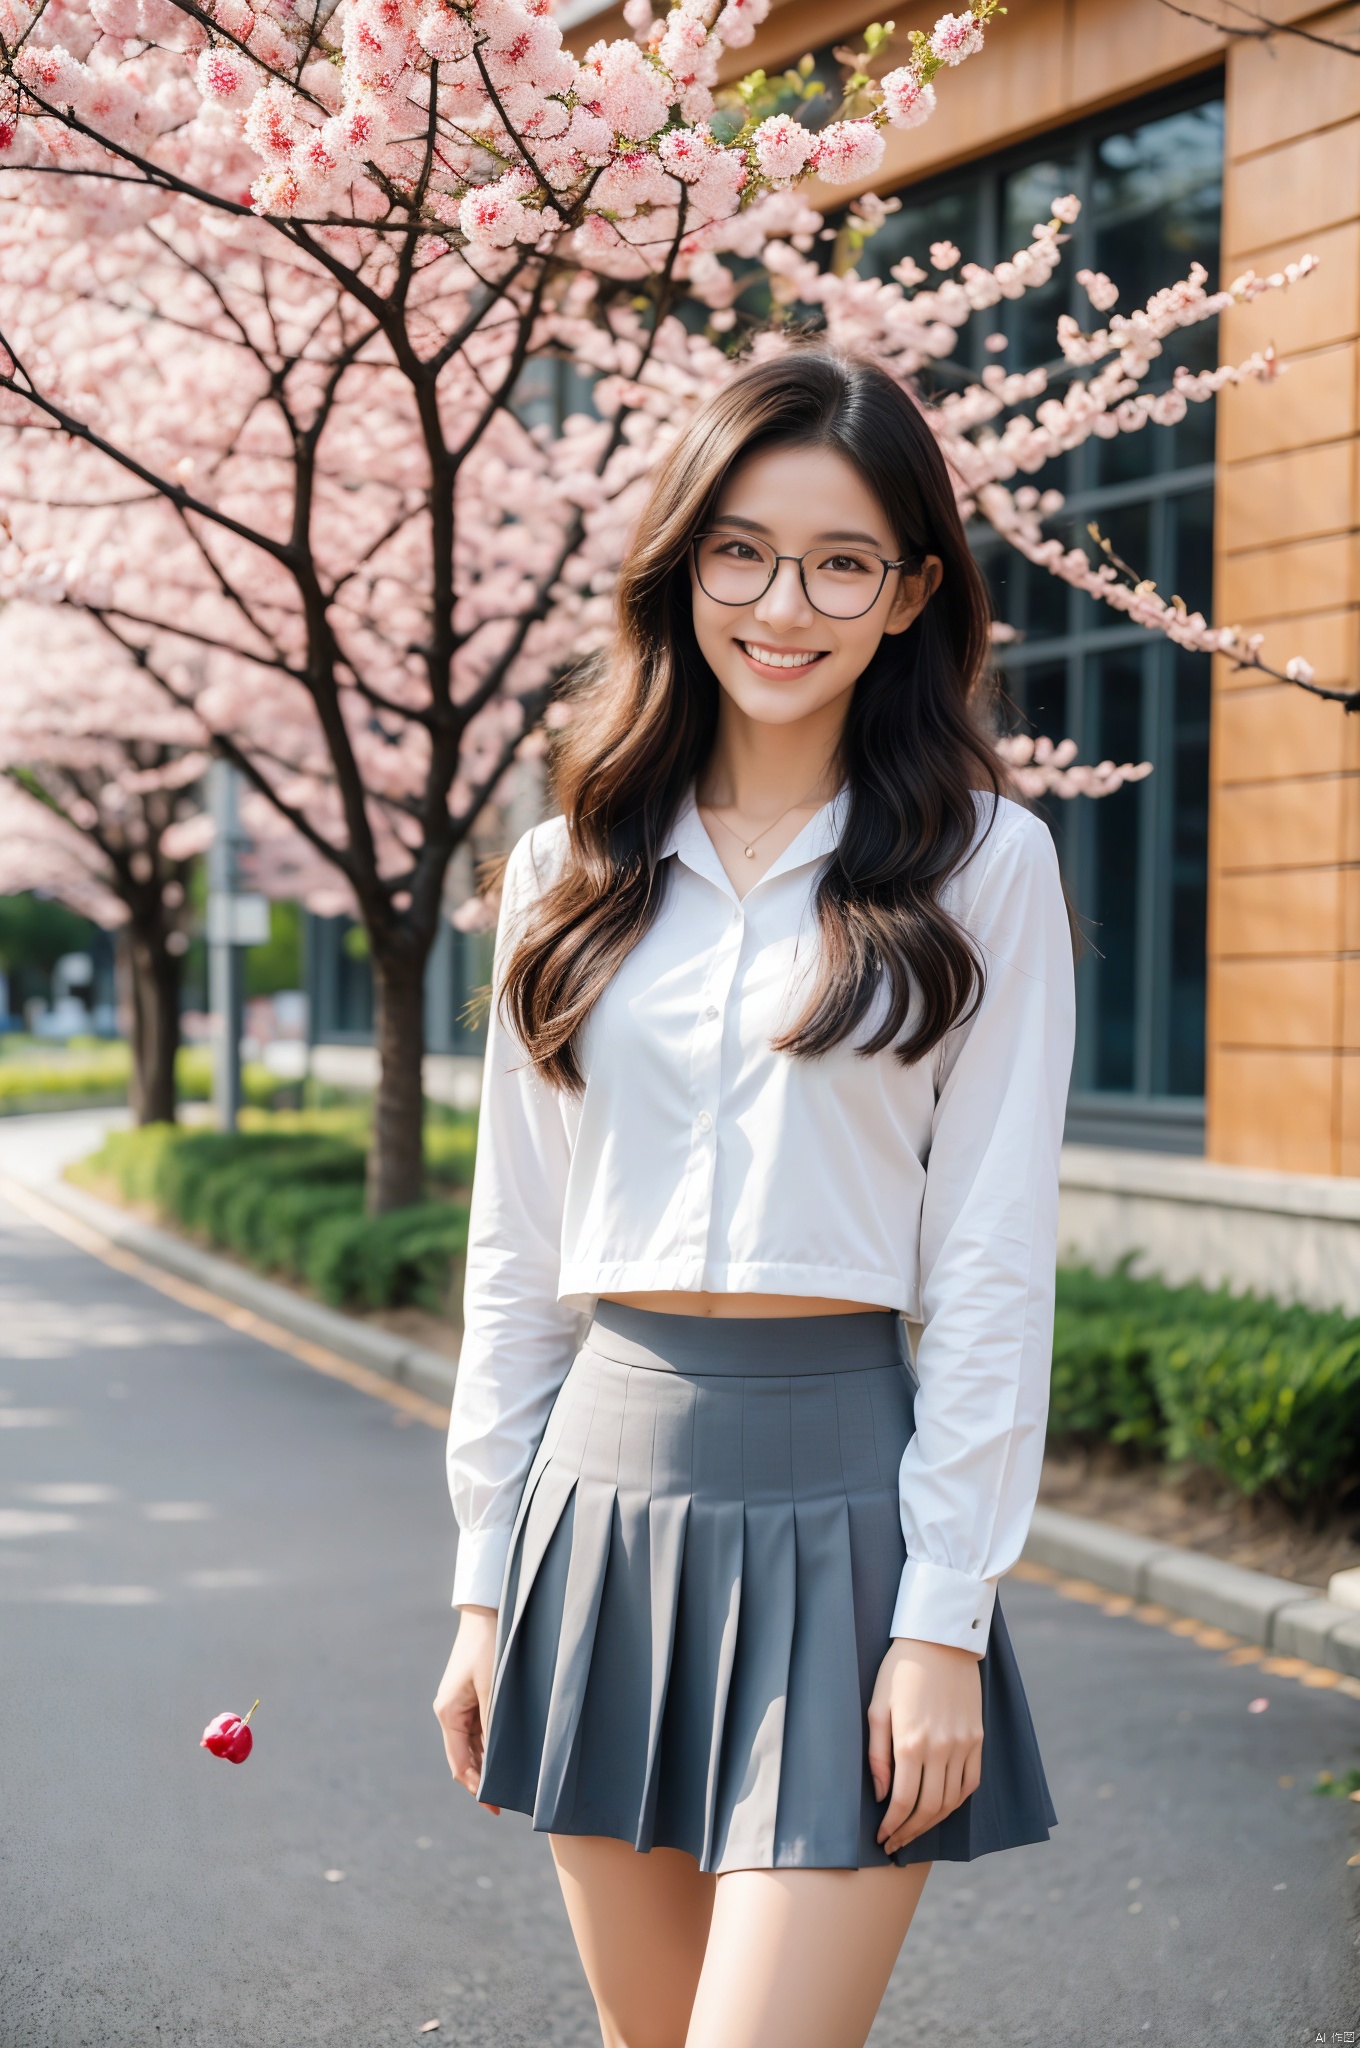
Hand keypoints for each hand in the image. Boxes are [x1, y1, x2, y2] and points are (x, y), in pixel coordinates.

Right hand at [433, 1605, 499, 1810]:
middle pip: (465, 1758)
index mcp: (448, 1714)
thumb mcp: (493, 1690)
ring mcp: (461, 1706)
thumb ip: (493, 1726)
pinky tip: (510, 1755)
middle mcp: (450, 1713)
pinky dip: (492, 1745)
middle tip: (507, 1800)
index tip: (494, 1806)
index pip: (459, 1763)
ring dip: (489, 1762)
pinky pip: (480, 1730)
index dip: (475, 1787)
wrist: (487, 1614)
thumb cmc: (488, 1649)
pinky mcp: (472, 1697)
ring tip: (512, 1781)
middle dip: (483, 1778)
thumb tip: (496, 1761)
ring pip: (474, 1745)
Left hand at [868, 1637, 982, 1854]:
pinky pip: (971, 1783)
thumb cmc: (900, 1671)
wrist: (940, 1640)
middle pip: (928, 1808)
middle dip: (910, 1832)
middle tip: (896, 1842)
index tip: (883, 1838)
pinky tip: (942, 1807)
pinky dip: (957, 1801)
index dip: (892, 1826)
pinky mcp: (977, 1738)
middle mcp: (940, 1749)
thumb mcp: (877, 1707)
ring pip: (951, 1801)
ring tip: (915, 1829)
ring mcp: (963, 1744)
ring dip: (933, 1822)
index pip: (902, 1802)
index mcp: (910, 1742)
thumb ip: (877, 1755)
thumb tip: (881, 1795)